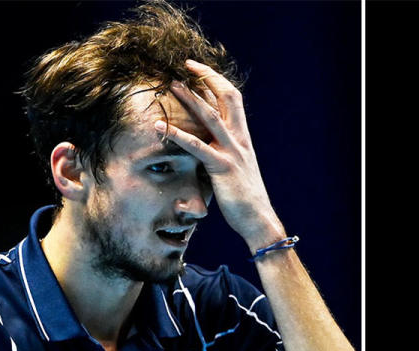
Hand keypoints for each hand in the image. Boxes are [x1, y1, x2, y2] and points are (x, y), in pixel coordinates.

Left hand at [155, 58, 285, 252]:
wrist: (258, 218)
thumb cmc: (245, 198)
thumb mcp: (235, 169)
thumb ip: (223, 152)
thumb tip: (205, 144)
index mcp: (243, 138)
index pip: (232, 100)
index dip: (216, 81)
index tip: (198, 69)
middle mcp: (239, 139)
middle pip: (225, 97)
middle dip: (206, 77)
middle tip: (186, 64)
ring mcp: (232, 152)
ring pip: (210, 116)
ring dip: (189, 98)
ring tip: (171, 84)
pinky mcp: (222, 167)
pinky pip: (197, 147)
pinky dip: (177, 135)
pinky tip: (160, 127)